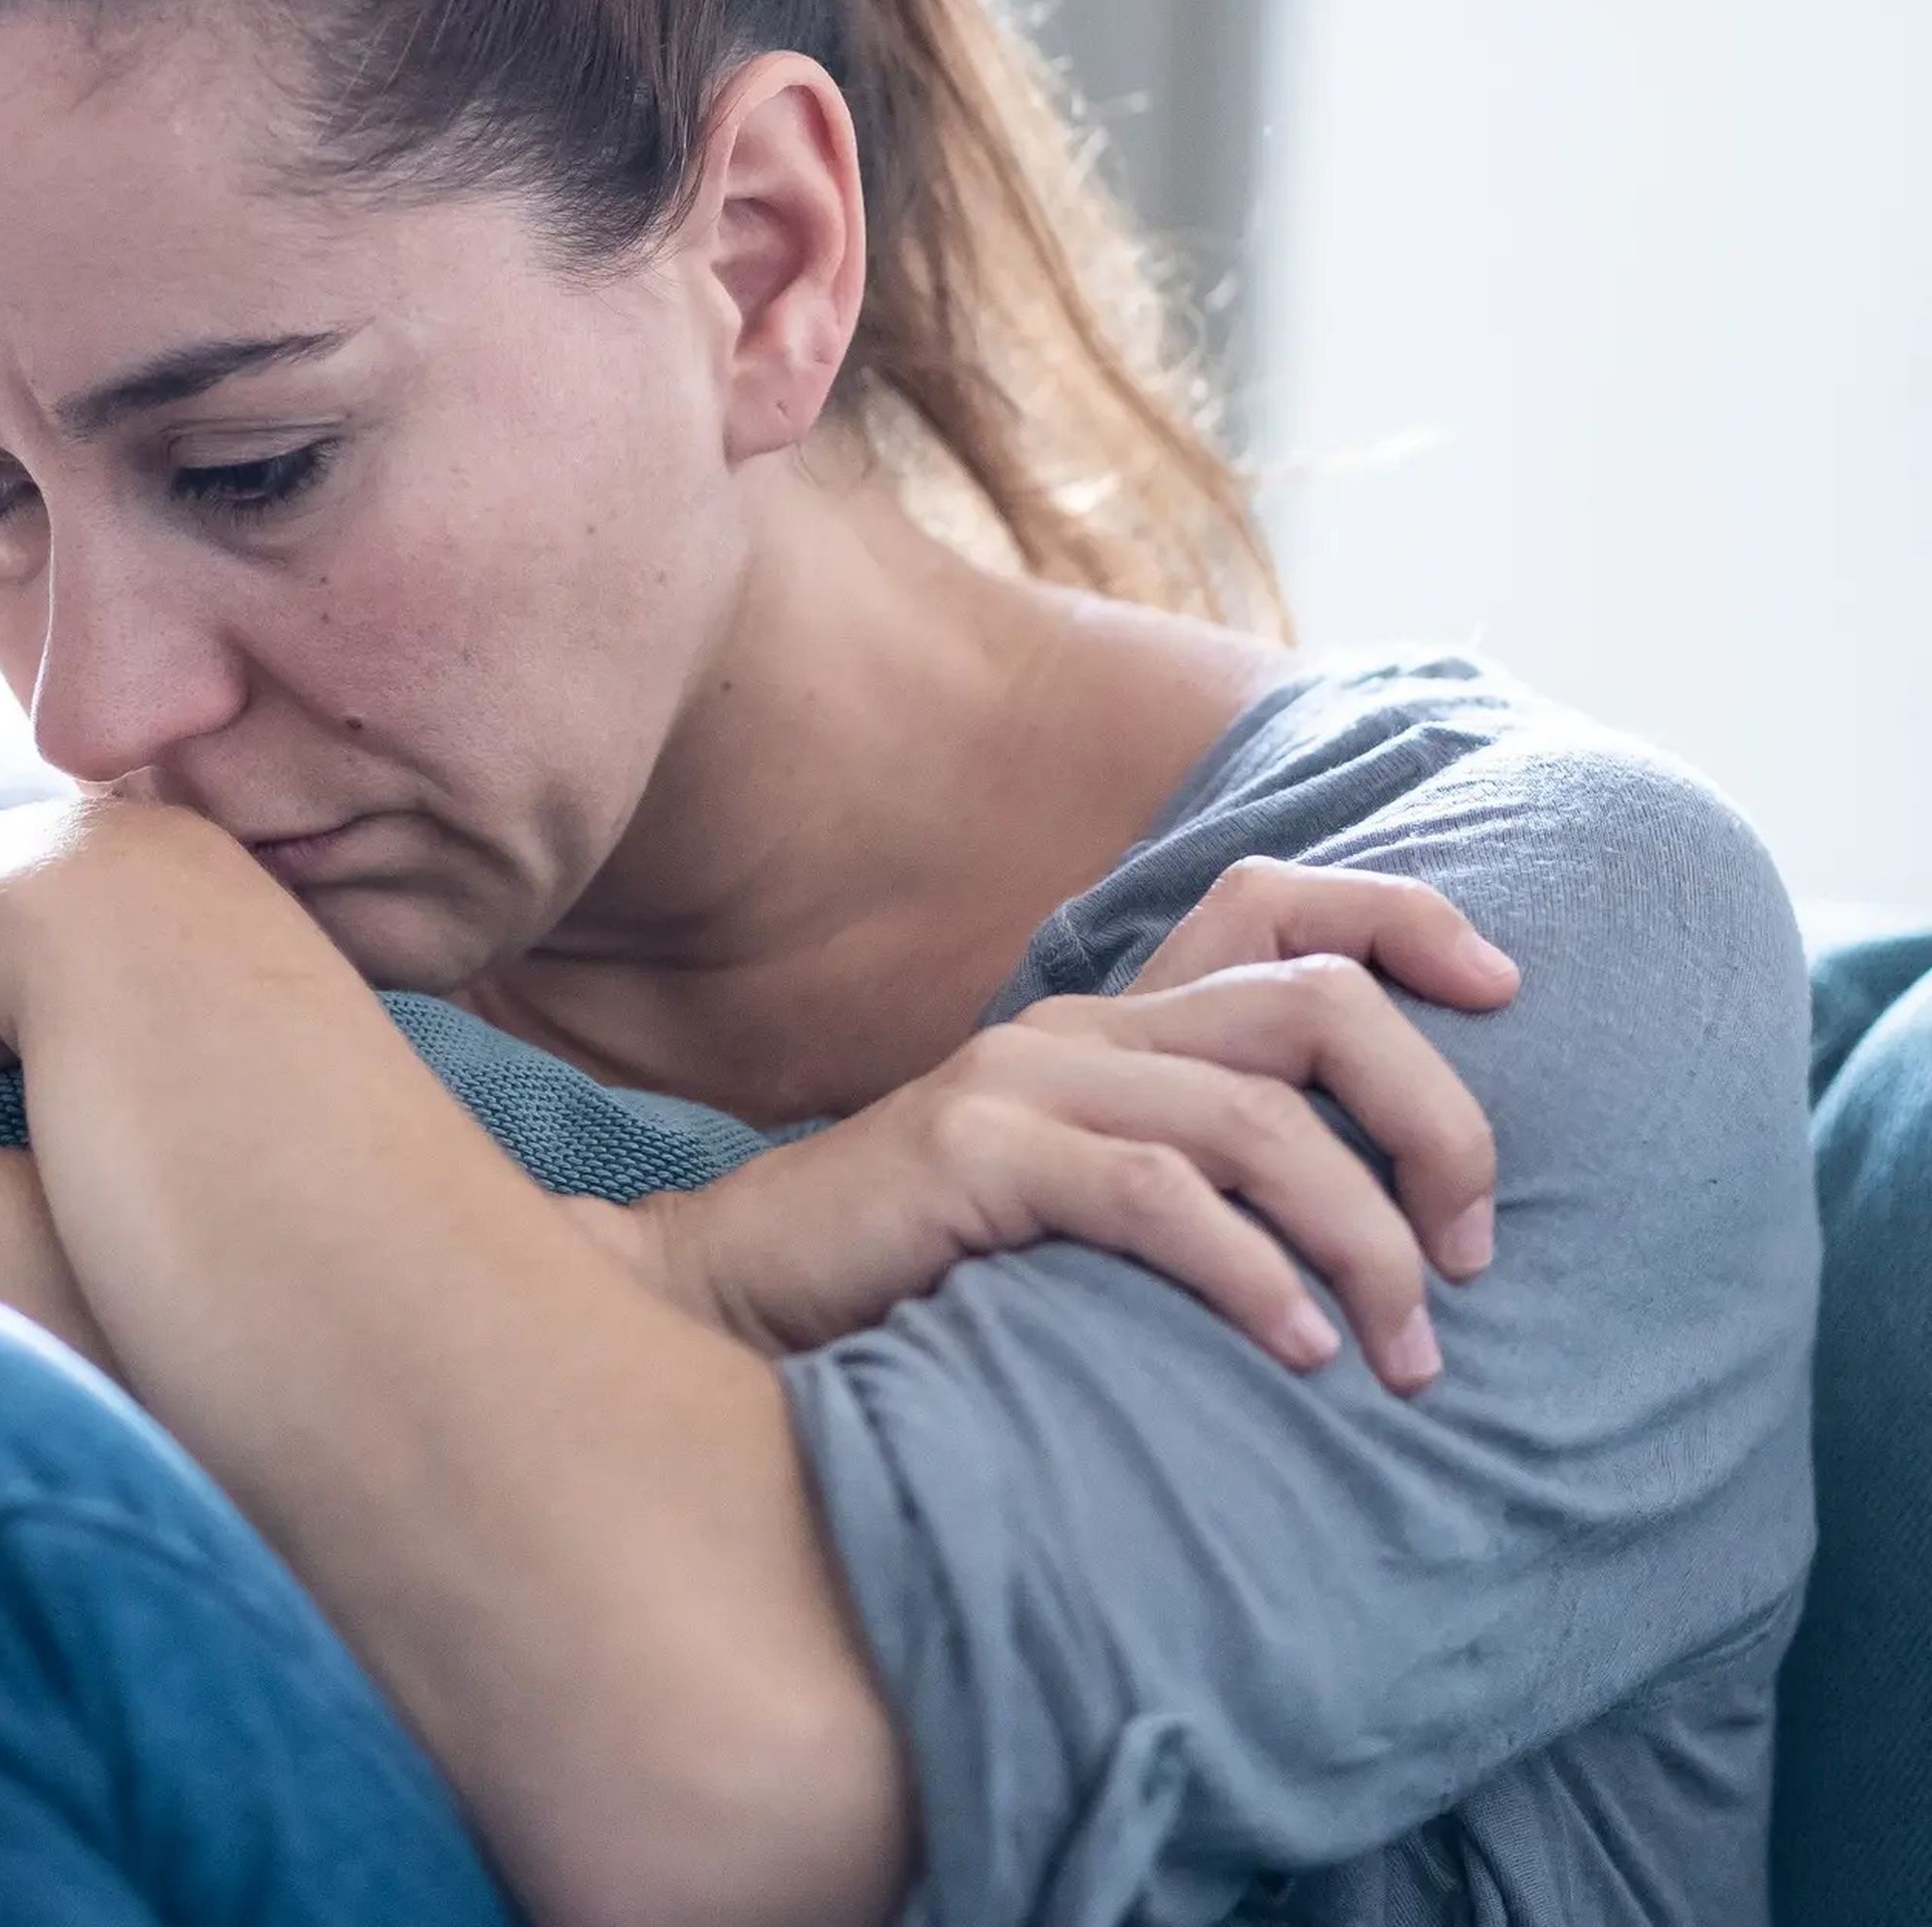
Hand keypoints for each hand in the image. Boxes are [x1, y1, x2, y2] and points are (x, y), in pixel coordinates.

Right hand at [606, 862, 1518, 1392]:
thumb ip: (1184, 1179)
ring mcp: (1021, 1083)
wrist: (734, 1293)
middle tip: (1474, 1252)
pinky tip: (1297, 1350)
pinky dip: (1249, 1273)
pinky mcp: (976, 1158)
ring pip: (1258, 1117)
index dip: (1406, 917)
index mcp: (1109, 1020)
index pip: (1276, 899)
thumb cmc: (922, 1271)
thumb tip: (1371, 1228)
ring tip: (1408, 1350)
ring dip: (1364, 1241)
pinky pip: (1156, 1196)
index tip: (1515, 991)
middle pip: (1315, 1003)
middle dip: (1436, 1119)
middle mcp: (1078, 1027)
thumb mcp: (1075, 1201)